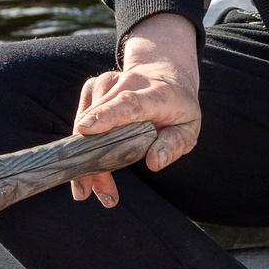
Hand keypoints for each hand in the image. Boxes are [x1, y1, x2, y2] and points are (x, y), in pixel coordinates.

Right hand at [70, 12, 202, 207]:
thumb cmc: (177, 109)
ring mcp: (107, 82)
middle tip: (86, 192)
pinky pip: (80, 121)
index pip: (128, 103)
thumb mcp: (188, 129)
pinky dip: (83, 146)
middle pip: (98, 119)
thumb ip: (174, 145)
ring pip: (84, 123)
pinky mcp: (92, 87)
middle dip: (88, 158)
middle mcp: (127, 83)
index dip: (106, 116)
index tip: (85, 130)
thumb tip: (154, 162)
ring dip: (86, 159)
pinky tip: (95, 164)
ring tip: (95, 187)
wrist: (165, 76)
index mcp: (155, 95)